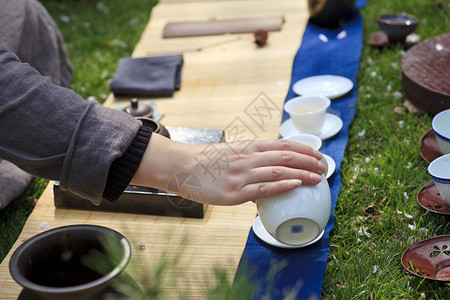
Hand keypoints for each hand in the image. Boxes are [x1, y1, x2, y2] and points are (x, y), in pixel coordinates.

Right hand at [131, 134, 326, 205]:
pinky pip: (264, 188)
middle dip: (309, 161)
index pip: (283, 145)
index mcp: (248, 146)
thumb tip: (267, 171)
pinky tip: (296, 185)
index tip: (318, 154)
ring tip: (318, 178)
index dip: (304, 149)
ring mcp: (242, 175)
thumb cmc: (207, 161)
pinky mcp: (235, 192)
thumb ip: (251, 159)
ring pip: (279, 172)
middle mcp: (248, 158)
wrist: (183, 166)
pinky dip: (283, 186)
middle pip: (286, 157)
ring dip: (302, 174)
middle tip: (325, 167)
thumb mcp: (232, 153)